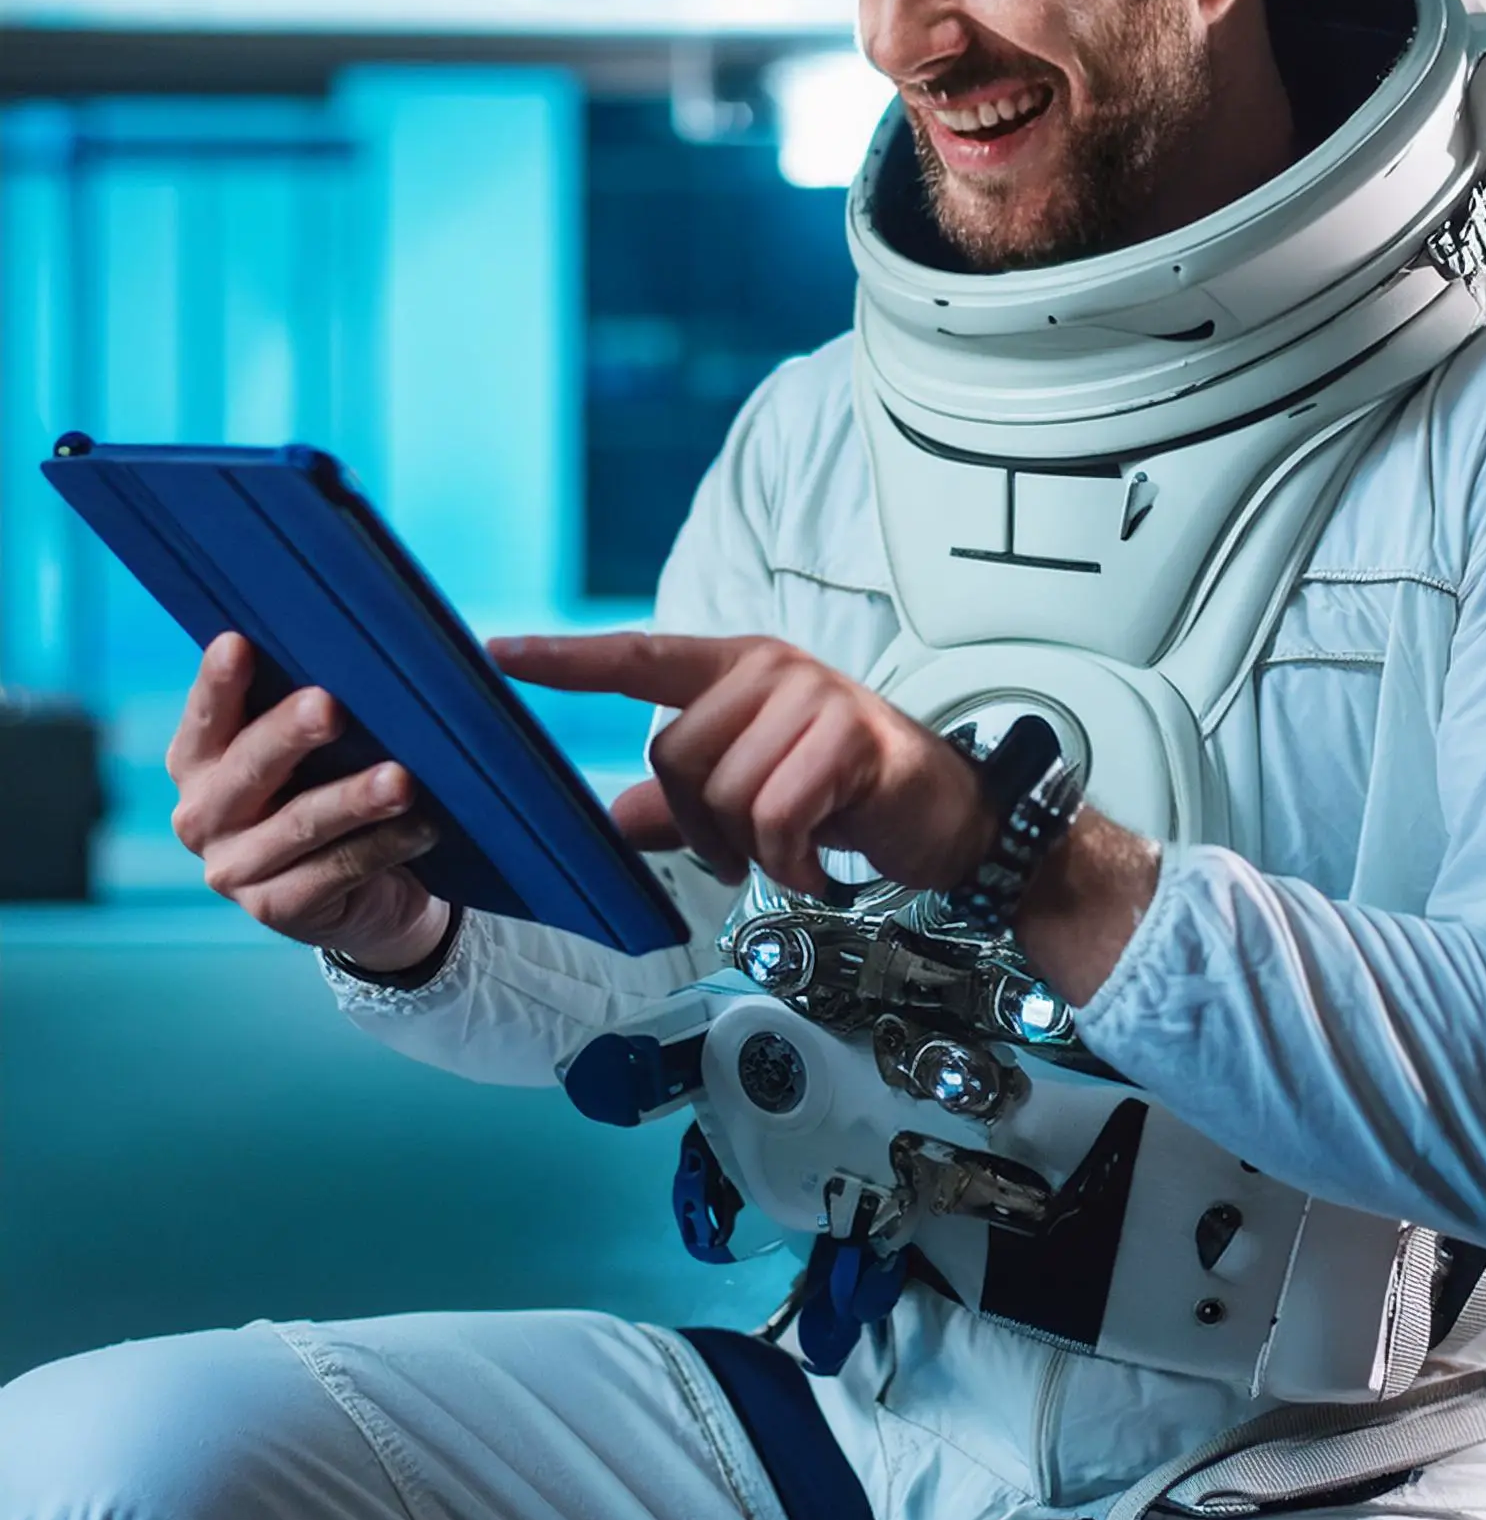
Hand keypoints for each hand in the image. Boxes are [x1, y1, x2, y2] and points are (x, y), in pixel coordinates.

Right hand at [166, 633, 450, 971]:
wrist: (361, 891)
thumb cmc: (330, 789)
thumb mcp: (312, 749)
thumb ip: (311, 706)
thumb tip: (374, 651)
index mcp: (198, 761)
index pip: (206, 716)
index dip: (218, 683)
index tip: (238, 643)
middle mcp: (202, 815)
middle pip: (248, 768)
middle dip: (289, 735)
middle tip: (328, 707)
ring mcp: (235, 869)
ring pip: (300, 825)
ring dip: (353, 800)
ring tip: (399, 780)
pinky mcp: (277, 909)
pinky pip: (336, 871)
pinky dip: (383, 846)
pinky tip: (422, 826)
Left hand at [489, 630, 993, 899]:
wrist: (950, 818)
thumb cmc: (853, 797)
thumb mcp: (757, 797)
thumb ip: (682, 807)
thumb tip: (612, 822)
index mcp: (740, 670)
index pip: (640, 657)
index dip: (567, 658)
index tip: (501, 652)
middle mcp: (772, 670)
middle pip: (674, 753)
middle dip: (701, 825)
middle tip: (747, 852)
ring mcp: (813, 697)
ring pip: (725, 792)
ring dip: (752, 850)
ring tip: (794, 851)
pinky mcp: (849, 737)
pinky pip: (775, 816)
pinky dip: (788, 863)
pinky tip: (817, 867)